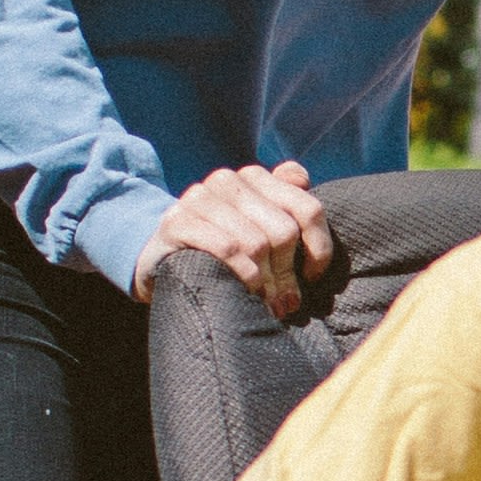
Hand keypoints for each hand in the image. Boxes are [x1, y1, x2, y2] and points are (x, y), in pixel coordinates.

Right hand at [135, 160, 332, 315]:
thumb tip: (302, 181)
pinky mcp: (177, 222)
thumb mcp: (258, 227)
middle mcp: (228, 180)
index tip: (313, 275)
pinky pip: (227, 249)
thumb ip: (287, 205)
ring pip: (257, 243)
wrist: (162, 260)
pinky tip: (247, 291)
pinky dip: (244, 276)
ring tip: (267, 303)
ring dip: (266, 282)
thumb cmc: (223, 247)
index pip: (308, 208)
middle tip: (286, 301)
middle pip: (284, 232)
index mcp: (255, 177)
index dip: (319, 247)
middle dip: (288, 273)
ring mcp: (200, 197)